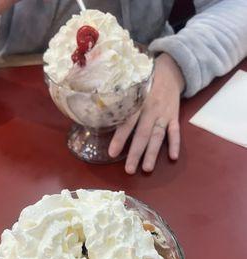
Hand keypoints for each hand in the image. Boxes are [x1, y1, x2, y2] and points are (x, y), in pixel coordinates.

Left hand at [109, 53, 184, 173]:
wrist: (170, 71)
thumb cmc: (145, 83)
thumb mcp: (131, 89)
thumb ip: (121, 104)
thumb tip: (100, 118)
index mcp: (138, 103)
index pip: (127, 123)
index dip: (120, 138)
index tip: (112, 153)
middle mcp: (151, 110)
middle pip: (142, 135)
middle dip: (135, 153)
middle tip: (129, 170)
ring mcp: (164, 114)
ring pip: (158, 136)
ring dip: (152, 153)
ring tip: (147, 169)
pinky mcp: (174, 117)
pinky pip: (175, 132)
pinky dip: (175, 144)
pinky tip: (172, 157)